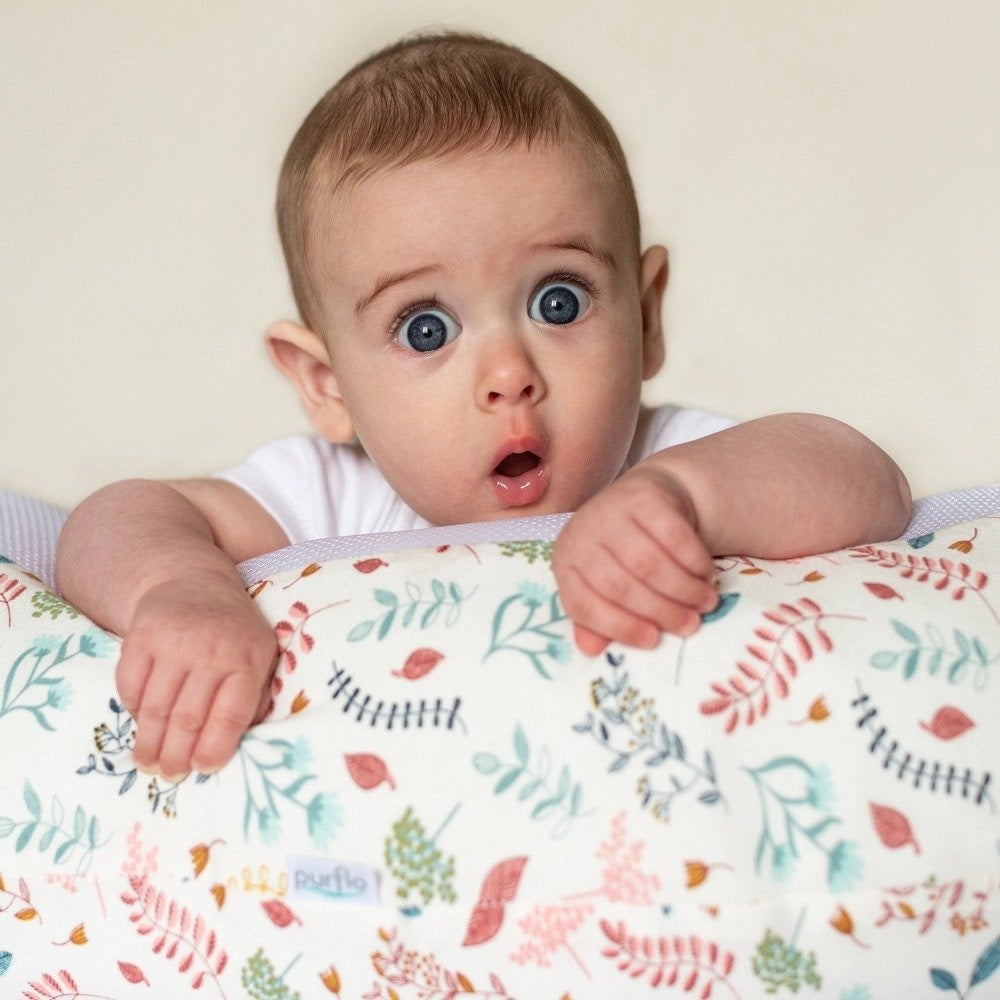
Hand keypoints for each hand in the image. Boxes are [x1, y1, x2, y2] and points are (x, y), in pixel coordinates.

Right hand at [116, 571, 276, 780]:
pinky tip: (139, 723)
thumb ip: (254, 697)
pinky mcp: (142, 634)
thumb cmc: (233, 631)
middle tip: (170, 775)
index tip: (202, 768)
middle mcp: (212, 649)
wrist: (195, 581)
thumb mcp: (260, 655)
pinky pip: (130, 685)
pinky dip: (132, 710)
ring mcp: (174, 641)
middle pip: (188, 717)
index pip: (230, 715)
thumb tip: (240, 743)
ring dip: (150, 742)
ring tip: (148, 762)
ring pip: (156, 707)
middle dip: (176, 755)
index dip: (214, 748)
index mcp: (248, 658)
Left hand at [552, 463, 717, 655]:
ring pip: (647, 562)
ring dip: (682, 588)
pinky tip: (705, 574)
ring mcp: (609, 511)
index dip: (618, 626)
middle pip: (618, 584)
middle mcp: (581, 534)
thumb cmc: (622, 554)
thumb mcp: (602, 584)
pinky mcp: (642, 495)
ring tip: (704, 603)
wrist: (644, 499)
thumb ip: (597, 619)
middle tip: (689, 625)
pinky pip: (672, 535)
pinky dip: (693, 560)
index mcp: (566, 564)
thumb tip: (590, 650)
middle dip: (659, 610)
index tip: (652, 641)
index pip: (583, 603)